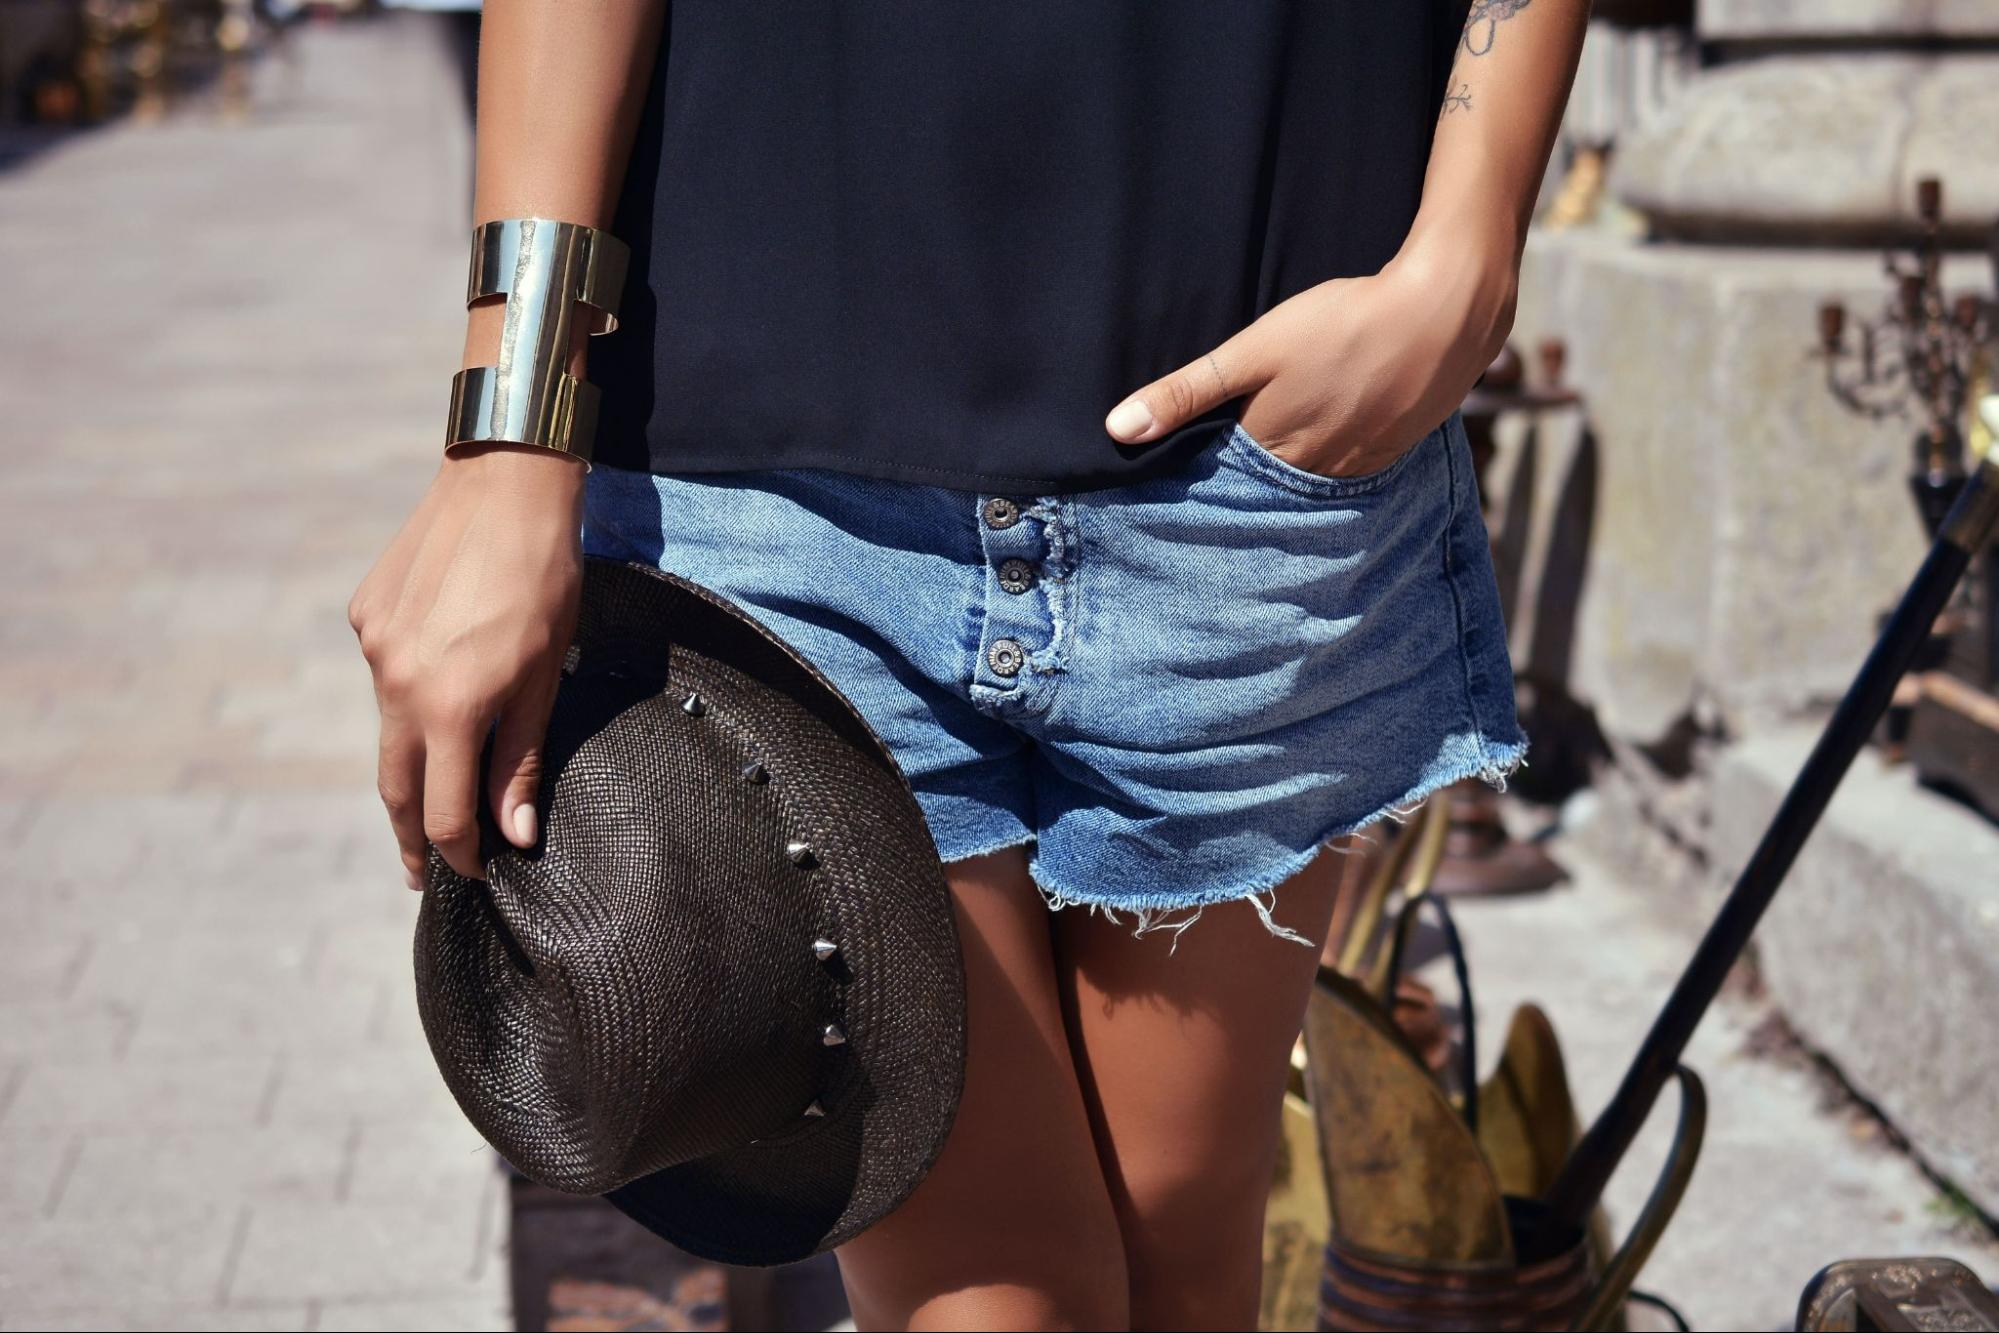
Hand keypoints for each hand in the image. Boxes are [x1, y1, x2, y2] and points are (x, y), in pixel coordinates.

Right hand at [348, 447, 584, 887]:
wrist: (506, 482)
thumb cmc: (546, 580)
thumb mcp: (547, 675)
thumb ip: (521, 758)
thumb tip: (512, 833)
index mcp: (449, 707)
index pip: (440, 813)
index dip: (458, 853)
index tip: (474, 873)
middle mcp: (396, 683)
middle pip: (395, 784)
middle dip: (410, 835)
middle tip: (422, 872)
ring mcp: (373, 646)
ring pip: (388, 726)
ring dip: (412, 760)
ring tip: (436, 786)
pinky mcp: (365, 613)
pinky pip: (386, 671)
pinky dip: (410, 693)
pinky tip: (440, 680)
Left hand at [1104, 235, 1517, 478]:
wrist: (1446, 314)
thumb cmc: (1343, 324)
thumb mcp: (1253, 350)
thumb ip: (1186, 391)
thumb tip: (1118, 429)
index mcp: (1273, 449)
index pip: (1223, 474)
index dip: (1206, 464)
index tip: (1186, 463)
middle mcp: (1315, 470)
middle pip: (1268, 478)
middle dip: (1249, 470)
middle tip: (1238, 449)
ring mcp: (1359, 464)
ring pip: (1311, 473)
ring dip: (1296, 462)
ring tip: (1289, 431)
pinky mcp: (1394, 448)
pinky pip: (1352, 462)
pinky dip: (1336, 450)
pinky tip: (1335, 422)